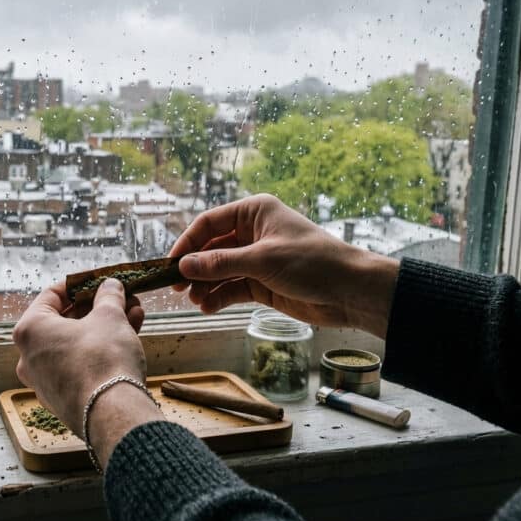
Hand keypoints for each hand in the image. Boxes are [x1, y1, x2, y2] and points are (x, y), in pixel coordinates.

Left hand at [13, 278, 164, 468]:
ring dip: (105, 325)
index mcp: (30, 330)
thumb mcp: (110, 316)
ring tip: (134, 313)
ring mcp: (45, 381)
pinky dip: (101, 349)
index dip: (80, 282)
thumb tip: (110, 286)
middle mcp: (30, 357)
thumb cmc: (104, 359)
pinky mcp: (63, 398)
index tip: (100, 278)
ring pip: (77, 343)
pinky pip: (81, 363)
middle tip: (122, 296)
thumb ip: (108, 296)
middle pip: (66, 320)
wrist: (113, 414)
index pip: (52, 294)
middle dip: (98, 306)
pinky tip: (130, 335)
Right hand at [170, 194, 399, 337]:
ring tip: (196, 301)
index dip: (187, 243)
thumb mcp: (262, 260)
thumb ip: (221, 263)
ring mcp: (257, 260)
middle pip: (211, 248)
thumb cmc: (312, 263)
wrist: (350, 291)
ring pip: (220, 271)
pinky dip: (220, 297)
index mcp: (254, 213)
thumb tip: (184, 266)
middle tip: (177, 287)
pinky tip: (209, 307)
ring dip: (206, 285)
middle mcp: (253, 233)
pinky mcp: (263, 284)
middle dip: (195, 268)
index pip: (209, 223)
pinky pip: (232, 288)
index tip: (169, 264)